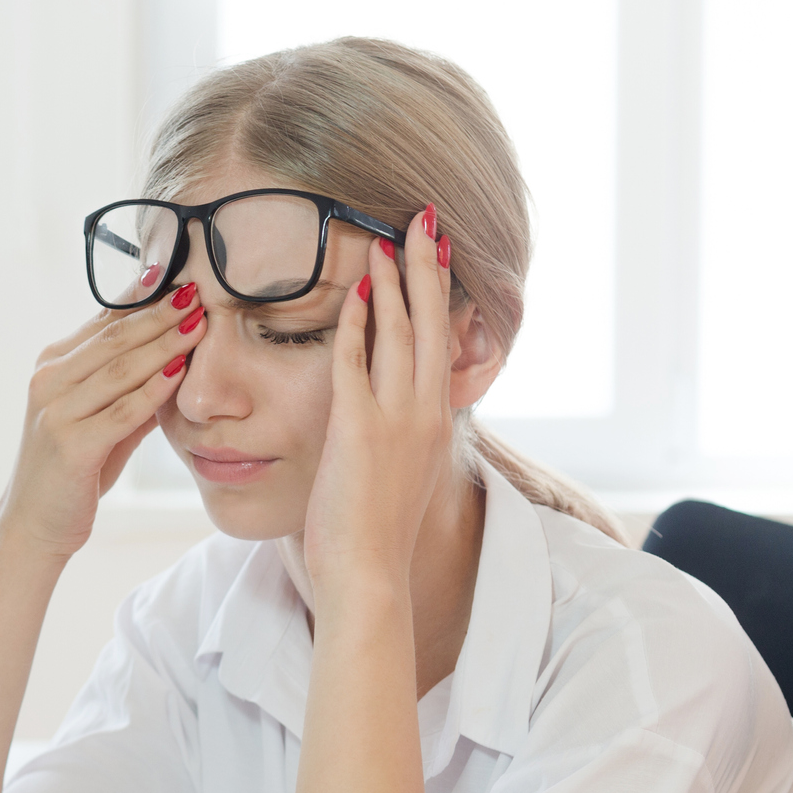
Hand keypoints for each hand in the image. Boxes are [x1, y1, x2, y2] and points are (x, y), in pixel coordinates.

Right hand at [0, 280, 207, 557]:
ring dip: (164, 343)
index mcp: (52, 367)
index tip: (179, 278)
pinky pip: (122, 410)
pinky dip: (154, 390)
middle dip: (159, 313)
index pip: (104, 323)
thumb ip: (131, 391)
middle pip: (114, 338)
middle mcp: (48, 381)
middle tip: (196, 292)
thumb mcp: (101, 422)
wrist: (35, 525)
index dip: (142, 299)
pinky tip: (181, 373)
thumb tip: (177, 358)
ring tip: (197, 324)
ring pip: (120, 368)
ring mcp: (56, 412)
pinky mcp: (70, 444)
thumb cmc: (72, 473)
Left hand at [301, 208, 453, 614]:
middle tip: (424, 219)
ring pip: (400, 334)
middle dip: (426, 267)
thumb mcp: (400, 473)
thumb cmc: (376, 532)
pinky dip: (355, 324)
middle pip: (430, 323)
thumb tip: (392, 410)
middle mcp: (424, 413)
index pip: (441, 341)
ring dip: (394, 282)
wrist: (371, 572)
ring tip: (388, 238)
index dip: (440, 293)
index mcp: (435, 421)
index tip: (437, 251)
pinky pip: (356, 363)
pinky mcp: (360, 430)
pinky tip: (350, 293)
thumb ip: (400, 434)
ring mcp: (396, 420)